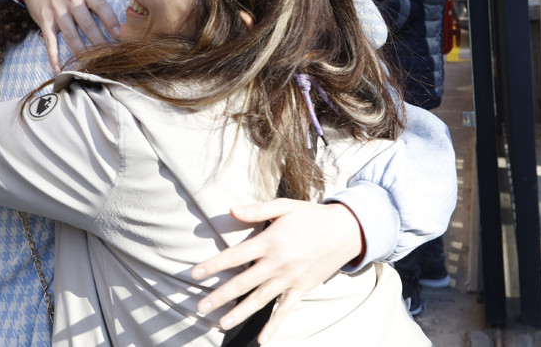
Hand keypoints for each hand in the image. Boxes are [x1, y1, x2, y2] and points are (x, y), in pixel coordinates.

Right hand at [18, 0, 121, 71]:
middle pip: (88, 25)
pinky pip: (50, 42)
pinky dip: (54, 57)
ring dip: (82, 52)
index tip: (119, 36)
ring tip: (92, 65)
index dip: (111, 22)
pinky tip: (60, 69)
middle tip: (110, 56)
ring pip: (71, 36)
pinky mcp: (45, 22)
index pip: (101, 7)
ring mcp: (57, 12)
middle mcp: (71, 0)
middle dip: (100, 42)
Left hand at [191, 199, 362, 344]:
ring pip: (260, 300)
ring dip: (239, 313)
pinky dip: (274, 326)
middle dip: (219, 296)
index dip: (213, 266)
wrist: (346, 231)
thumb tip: (231, 210)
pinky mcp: (301, 289)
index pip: (234, 256)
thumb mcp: (284, 206)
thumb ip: (257, 210)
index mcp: (270, 241)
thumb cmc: (311, 215)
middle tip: (199, 307)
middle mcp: (277, 263)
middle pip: (242, 283)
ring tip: (220, 323)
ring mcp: (290, 279)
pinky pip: (285, 311)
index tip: (194, 275)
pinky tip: (262, 340)